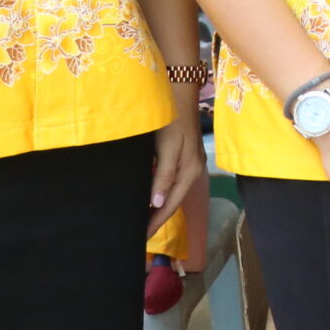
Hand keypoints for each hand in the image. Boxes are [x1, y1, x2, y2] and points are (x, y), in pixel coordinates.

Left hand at [147, 103, 204, 235]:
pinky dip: (159, 191)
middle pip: (173, 201)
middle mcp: (192, 170)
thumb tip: (157, 203)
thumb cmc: (173, 118)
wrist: (180, 92)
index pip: (170, 205)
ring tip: (141, 218)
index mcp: (189, 172)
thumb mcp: (169, 148)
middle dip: (156, 218)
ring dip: (158, 206)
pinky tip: (150, 195)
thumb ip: (164, 175)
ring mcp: (189, 163)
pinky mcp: (184, 155)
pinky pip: (171, 181)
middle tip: (137, 233)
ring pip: (172, 192)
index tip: (140, 237)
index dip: (156, 222)